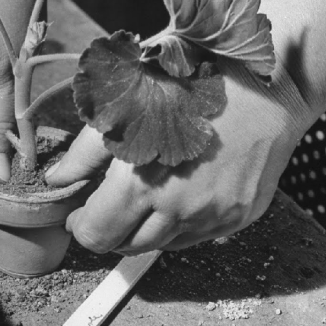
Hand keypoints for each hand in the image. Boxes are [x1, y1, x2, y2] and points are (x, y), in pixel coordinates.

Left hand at [47, 58, 310, 252]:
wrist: (268, 81)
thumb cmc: (193, 80)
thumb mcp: (128, 102)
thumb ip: (86, 148)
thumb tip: (57, 179)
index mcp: (143, 181)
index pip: (97, 234)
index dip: (82, 227)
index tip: (79, 213)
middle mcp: (179, 209)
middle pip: (127, 246)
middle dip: (109, 229)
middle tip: (106, 204)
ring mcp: (213, 216)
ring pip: (162, 244)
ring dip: (143, 227)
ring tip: (143, 193)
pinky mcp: (239, 215)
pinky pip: (196, 236)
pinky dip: (178, 223)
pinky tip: (178, 193)